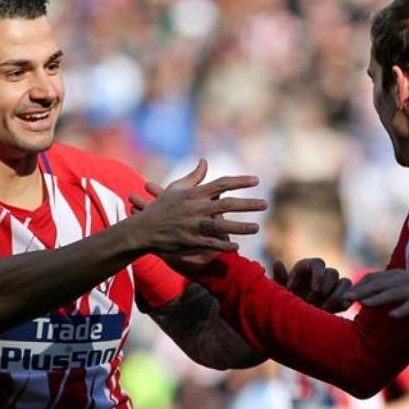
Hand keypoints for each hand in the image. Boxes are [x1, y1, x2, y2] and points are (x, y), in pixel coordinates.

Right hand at [127, 159, 266, 253]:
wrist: (143, 229)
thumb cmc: (161, 208)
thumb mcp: (176, 188)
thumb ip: (194, 176)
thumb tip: (205, 161)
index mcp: (194, 194)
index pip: (222, 184)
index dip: (240, 181)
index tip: (256, 180)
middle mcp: (195, 208)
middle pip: (226, 204)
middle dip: (248, 204)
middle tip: (265, 204)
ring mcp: (192, 225)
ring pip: (221, 225)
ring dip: (240, 227)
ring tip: (257, 228)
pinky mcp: (189, 241)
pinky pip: (210, 244)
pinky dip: (223, 245)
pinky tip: (236, 246)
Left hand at [272, 258, 351, 312]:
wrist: (295, 319)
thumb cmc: (286, 302)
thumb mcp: (281, 293)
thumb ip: (280, 278)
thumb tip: (277, 262)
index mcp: (308, 269)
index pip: (318, 263)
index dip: (318, 274)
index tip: (315, 289)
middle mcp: (322, 275)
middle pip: (332, 272)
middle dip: (326, 287)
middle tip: (315, 301)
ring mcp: (334, 286)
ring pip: (345, 282)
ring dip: (336, 295)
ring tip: (323, 308)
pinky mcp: (343, 297)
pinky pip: (350, 296)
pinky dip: (344, 302)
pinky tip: (331, 312)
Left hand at [345, 269, 408, 318]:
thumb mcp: (403, 286)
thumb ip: (386, 288)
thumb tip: (365, 295)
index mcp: (397, 275)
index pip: (374, 278)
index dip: (359, 285)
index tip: (345, 293)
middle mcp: (404, 280)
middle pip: (380, 284)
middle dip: (362, 291)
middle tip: (346, 298)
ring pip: (393, 293)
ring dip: (378, 299)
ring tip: (364, 305)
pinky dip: (402, 310)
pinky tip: (392, 316)